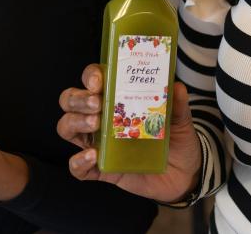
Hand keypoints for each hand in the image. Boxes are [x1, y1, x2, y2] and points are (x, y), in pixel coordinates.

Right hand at [57, 63, 201, 202]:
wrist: (183, 174)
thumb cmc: (176, 139)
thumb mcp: (180, 119)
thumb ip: (177, 104)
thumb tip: (177, 87)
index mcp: (116, 98)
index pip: (92, 80)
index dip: (90, 76)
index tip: (100, 82)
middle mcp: (100, 117)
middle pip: (71, 101)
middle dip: (77, 99)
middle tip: (97, 103)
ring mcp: (97, 143)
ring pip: (67, 128)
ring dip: (75, 122)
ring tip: (95, 124)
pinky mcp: (100, 169)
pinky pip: (77, 167)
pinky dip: (79, 161)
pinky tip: (92, 156)